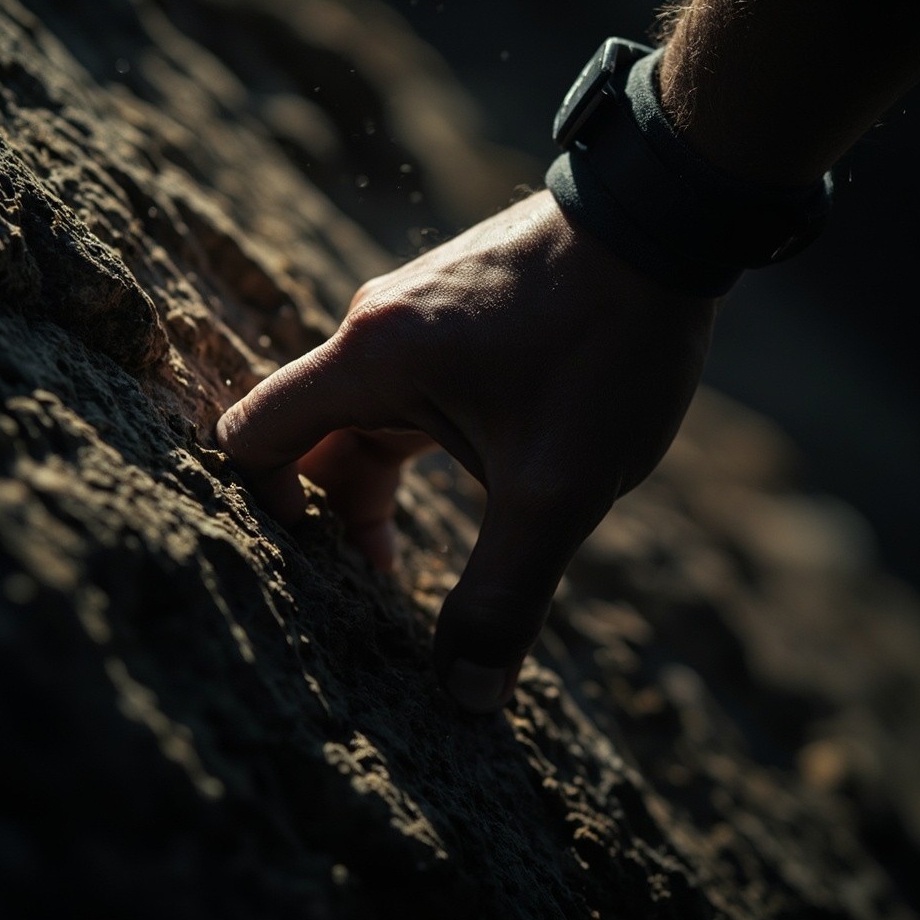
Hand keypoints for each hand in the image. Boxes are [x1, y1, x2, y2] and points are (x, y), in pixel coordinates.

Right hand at [217, 190, 715, 711]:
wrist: (664, 222)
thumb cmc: (605, 345)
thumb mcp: (558, 488)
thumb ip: (505, 595)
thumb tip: (464, 697)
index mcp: (370, 359)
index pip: (255, 433)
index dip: (258, 509)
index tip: (300, 572)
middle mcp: (377, 329)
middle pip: (313, 438)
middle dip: (332, 520)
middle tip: (373, 591)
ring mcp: (417, 315)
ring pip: (367, 418)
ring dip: (380, 487)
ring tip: (409, 559)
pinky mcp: (458, 312)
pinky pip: (410, 391)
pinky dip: (417, 446)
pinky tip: (473, 482)